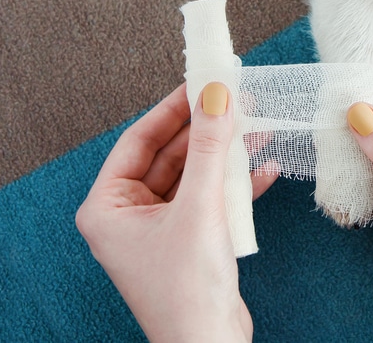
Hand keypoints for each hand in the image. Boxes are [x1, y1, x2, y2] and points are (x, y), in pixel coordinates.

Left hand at [75, 83, 277, 342]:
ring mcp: (159, 229)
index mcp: (108, 207)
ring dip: (225, 155)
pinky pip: (209, 199)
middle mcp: (127, 216)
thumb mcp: (200, 207)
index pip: (139, 141)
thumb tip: (215, 96)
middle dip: (206, 130)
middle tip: (234, 99)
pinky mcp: (188, 241)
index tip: (201, 82)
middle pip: (169, 155)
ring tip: (256, 127)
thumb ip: (209, 148)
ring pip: (193, 175)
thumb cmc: (187, 291)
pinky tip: (264, 169)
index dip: (172, 109)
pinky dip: (235, 184)